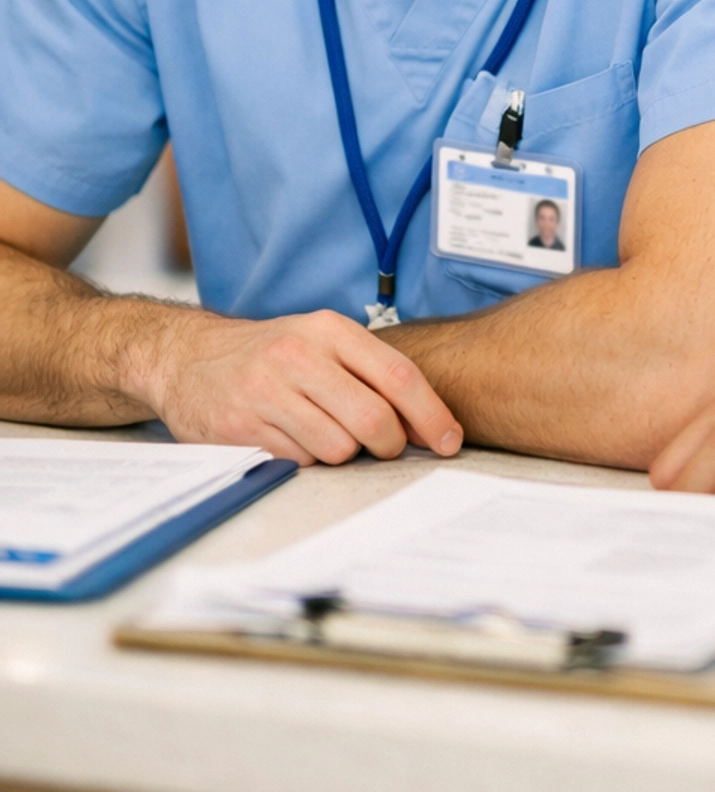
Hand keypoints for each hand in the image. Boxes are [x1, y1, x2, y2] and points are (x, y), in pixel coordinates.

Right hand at [133, 307, 463, 465]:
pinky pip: (299, 461)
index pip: (399, 377)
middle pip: (374, 420)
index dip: (431, 415)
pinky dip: (306, 459)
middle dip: (389, 444)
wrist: (187, 356)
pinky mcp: (241, 426)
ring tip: (324, 432)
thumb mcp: (321, 341)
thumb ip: (371, 372)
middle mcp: (299, 355)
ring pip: (338, 448)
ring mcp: (267, 391)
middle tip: (383, 446)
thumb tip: (428, 424)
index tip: (450, 441)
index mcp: (330, 330)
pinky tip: (291, 438)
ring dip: (343, 452)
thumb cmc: (271, 353)